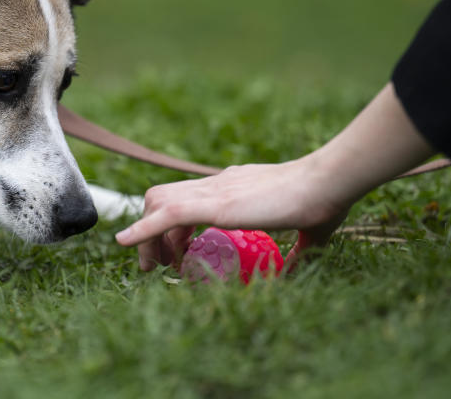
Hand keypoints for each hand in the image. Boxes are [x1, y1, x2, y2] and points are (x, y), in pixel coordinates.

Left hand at [114, 83, 434, 270]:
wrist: (326, 181)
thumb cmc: (322, 201)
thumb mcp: (305, 231)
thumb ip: (297, 249)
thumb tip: (292, 269)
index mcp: (231, 186)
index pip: (188, 199)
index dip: (174, 227)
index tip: (180, 255)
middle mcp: (214, 184)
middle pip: (163, 199)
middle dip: (153, 232)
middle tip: (162, 266)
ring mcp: (212, 190)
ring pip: (158, 203)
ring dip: (147, 235)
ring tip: (153, 267)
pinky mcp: (214, 203)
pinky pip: (166, 214)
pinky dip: (142, 229)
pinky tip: (125, 243)